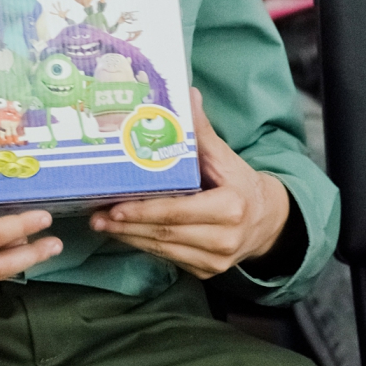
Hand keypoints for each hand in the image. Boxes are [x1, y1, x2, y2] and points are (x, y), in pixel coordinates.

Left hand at [89, 89, 289, 278]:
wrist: (268, 221)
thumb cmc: (241, 184)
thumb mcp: (225, 157)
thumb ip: (202, 131)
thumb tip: (187, 94)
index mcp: (230, 208)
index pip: (178, 212)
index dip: (144, 211)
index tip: (115, 207)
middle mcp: (225, 238)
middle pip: (166, 233)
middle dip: (127, 226)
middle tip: (97, 216)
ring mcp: (215, 260)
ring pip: (163, 249)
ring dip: (130, 237)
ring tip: (102, 223)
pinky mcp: (206, 271)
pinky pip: (169, 259)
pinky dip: (144, 246)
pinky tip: (124, 233)